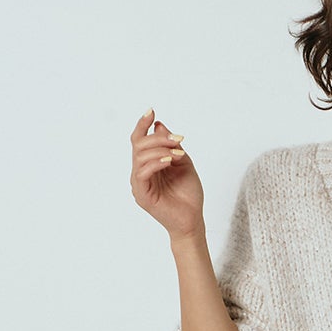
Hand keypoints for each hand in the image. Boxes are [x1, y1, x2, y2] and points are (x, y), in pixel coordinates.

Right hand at [130, 107, 204, 239]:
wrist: (192, 220)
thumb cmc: (188, 195)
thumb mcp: (183, 163)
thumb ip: (171, 146)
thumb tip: (158, 125)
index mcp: (148, 164)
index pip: (139, 140)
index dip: (142, 124)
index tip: (151, 110)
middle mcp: (140, 172)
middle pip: (139, 144)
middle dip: (158, 138)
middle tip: (177, 139)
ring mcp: (139, 184)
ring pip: (140, 156)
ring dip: (160, 149)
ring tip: (177, 153)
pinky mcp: (142, 195)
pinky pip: (142, 172)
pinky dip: (156, 162)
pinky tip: (169, 161)